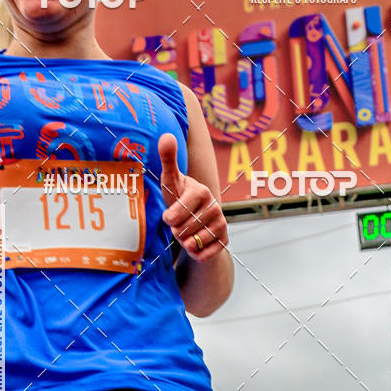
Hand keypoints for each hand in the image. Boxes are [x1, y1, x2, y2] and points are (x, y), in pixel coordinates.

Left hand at [159, 132, 227, 260]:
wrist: (194, 219)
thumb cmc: (178, 197)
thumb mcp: (170, 180)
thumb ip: (168, 159)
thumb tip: (166, 136)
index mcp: (201, 191)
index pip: (182, 209)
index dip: (172, 216)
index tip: (168, 217)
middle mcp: (215, 207)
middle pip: (186, 228)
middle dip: (176, 230)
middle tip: (177, 224)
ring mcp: (221, 224)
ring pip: (194, 242)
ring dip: (184, 242)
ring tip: (185, 233)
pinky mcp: (224, 240)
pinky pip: (204, 254)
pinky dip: (195, 254)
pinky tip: (193, 245)